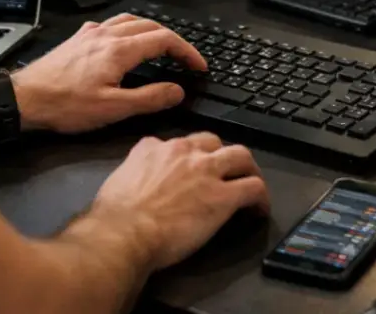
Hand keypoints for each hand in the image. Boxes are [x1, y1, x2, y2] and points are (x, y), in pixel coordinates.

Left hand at [12, 14, 206, 133]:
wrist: (24, 99)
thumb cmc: (65, 106)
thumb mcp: (113, 109)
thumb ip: (149, 98)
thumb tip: (177, 90)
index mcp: (119, 50)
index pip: (165, 40)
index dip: (187, 52)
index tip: (198, 66)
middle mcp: (106, 34)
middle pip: (150, 25)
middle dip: (173, 40)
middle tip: (184, 58)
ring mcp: (90, 33)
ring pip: (129, 20)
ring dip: (151, 30)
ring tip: (161, 46)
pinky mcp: (77, 39)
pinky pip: (109, 24)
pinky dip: (126, 29)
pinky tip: (123, 42)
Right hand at [91, 132, 269, 270]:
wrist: (124, 232)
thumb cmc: (115, 216)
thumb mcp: (118, 180)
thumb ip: (132, 172)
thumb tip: (133, 183)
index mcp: (154, 148)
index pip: (179, 143)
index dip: (188, 156)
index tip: (190, 169)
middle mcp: (182, 152)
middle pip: (213, 142)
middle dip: (220, 155)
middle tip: (224, 172)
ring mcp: (206, 172)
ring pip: (240, 156)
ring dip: (247, 169)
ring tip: (250, 182)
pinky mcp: (223, 196)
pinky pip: (253, 188)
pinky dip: (260, 197)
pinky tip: (259, 209)